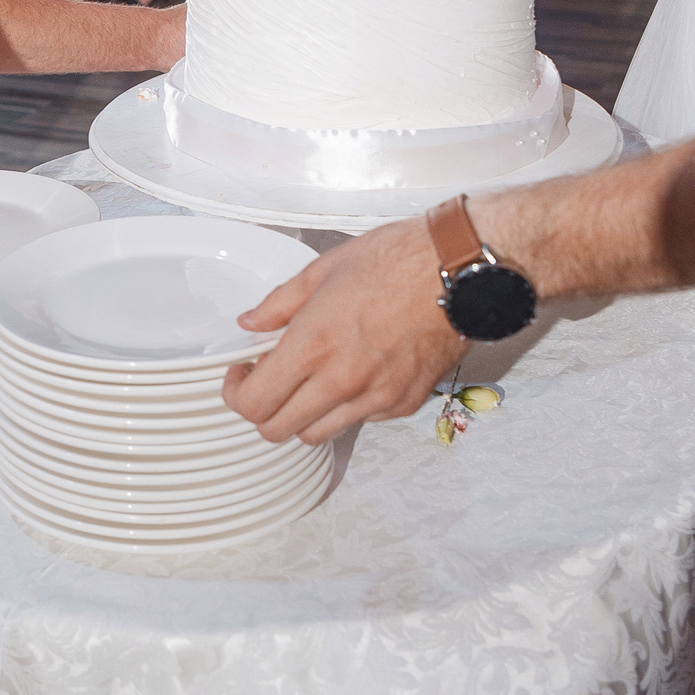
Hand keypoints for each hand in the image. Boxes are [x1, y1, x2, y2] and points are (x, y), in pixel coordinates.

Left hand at [220, 216, 463, 444]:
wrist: (458, 271)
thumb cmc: (395, 260)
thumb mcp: (324, 269)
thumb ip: (279, 303)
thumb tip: (250, 324)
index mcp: (313, 346)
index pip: (254, 403)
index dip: (236, 393)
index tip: (241, 373)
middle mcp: (342, 382)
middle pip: (278, 430)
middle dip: (263, 410)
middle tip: (268, 380)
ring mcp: (376, 399)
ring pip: (318, 434)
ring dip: (303, 414)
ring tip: (310, 379)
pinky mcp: (404, 403)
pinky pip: (361, 421)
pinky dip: (347, 407)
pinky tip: (353, 373)